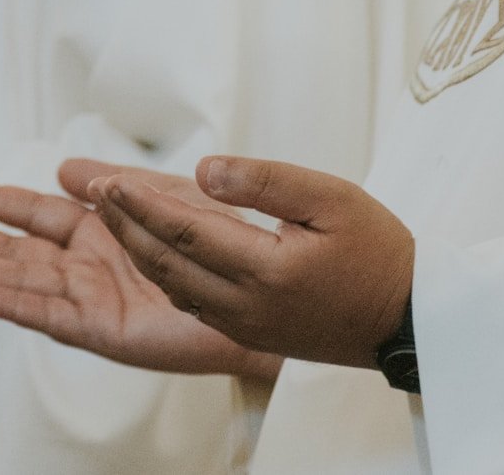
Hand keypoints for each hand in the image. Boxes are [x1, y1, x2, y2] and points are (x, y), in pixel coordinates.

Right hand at [0, 159, 283, 381]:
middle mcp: (91, 266)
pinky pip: (52, 316)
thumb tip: (63, 168)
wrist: (264, 288)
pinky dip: (16, 304)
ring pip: (24, 284)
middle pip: (18, 251)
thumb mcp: (164, 199)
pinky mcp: (106, 331)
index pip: (37, 213)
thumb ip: (116, 186)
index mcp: (102, 232)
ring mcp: (95, 300)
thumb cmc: (224, 242)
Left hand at [92, 156, 413, 371]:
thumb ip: (265, 181)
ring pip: (172, 285)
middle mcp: (246, 305)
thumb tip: (205, 170)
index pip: (185, 231)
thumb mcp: (331, 197)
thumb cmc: (377, 251)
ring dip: (137, 249)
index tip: (110, 179)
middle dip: (125, 224)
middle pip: (166, 262)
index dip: (141, 204)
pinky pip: (190, 301)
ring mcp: (243, 324)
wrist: (406, 318)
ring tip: (112, 213)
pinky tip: (151, 248)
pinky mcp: (247, 332)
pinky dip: (162, 271)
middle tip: (97, 190)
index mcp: (267, 271)